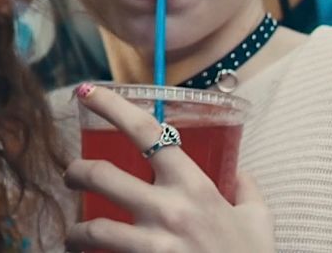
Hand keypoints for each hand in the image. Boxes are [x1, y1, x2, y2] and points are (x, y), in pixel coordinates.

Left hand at [64, 85, 273, 252]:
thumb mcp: (259, 221)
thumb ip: (248, 191)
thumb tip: (241, 173)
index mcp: (194, 186)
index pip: (146, 131)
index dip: (111, 106)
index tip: (87, 93)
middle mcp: (169, 210)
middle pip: (101, 175)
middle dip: (75, 173)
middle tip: (71, 177)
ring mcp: (154, 244)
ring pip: (93, 228)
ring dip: (75, 230)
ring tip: (73, 235)